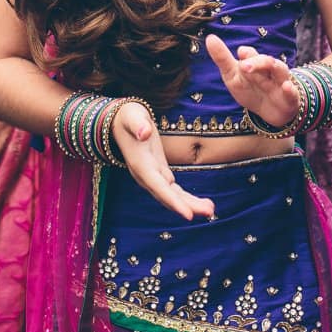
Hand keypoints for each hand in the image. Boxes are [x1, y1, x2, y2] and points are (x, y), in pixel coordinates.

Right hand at [113, 99, 215, 221]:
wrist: (121, 121)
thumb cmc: (128, 117)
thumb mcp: (132, 116)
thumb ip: (138, 124)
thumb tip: (145, 133)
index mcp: (140, 164)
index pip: (158, 186)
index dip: (173, 201)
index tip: (188, 215)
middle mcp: (145, 175)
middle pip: (167, 196)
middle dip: (187, 206)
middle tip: (209, 212)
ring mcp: (153, 176)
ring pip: (172, 196)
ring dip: (191, 205)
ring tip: (210, 210)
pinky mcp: (160, 173)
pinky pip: (174, 191)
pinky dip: (187, 199)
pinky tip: (202, 204)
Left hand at [205, 34, 297, 128]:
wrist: (270, 112)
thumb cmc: (251, 90)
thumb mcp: (233, 76)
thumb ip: (222, 58)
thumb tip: (210, 37)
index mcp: (255, 63)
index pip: (251, 54)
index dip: (246, 54)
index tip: (240, 53)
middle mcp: (270, 70)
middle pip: (265, 60)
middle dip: (257, 61)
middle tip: (244, 66)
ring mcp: (281, 83)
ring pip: (280, 70)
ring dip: (271, 68)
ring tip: (261, 71)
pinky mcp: (290, 99)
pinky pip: (293, 93)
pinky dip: (290, 90)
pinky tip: (286, 87)